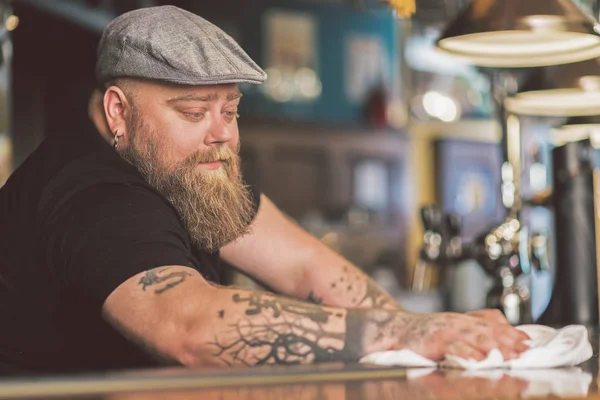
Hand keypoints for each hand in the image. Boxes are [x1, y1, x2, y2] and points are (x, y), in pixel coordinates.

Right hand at [395, 310, 529, 360]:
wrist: (398, 328)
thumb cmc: (427, 330)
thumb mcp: (455, 323)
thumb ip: (478, 321)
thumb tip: (506, 324)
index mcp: (463, 319)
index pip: (492, 324)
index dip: (510, 333)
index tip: (527, 341)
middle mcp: (457, 322)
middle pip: (486, 330)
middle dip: (506, 341)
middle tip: (523, 350)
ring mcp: (445, 331)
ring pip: (472, 337)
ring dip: (492, 346)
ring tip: (508, 355)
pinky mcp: (434, 341)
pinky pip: (452, 347)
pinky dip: (466, 353)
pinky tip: (478, 360)